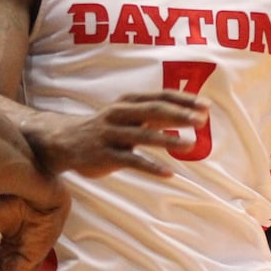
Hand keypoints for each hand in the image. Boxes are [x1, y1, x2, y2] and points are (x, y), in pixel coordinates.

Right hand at [35, 91, 209, 177]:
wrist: (64, 142)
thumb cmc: (105, 127)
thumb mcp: (126, 115)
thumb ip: (154, 115)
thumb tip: (187, 113)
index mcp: (128, 102)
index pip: (160, 97)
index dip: (184, 100)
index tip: (206, 106)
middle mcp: (120, 114)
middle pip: (154, 111)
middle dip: (179, 115)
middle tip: (201, 121)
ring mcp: (112, 135)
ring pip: (144, 136)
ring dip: (168, 140)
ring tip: (190, 144)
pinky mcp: (106, 155)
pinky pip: (132, 161)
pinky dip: (152, 167)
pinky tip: (169, 173)